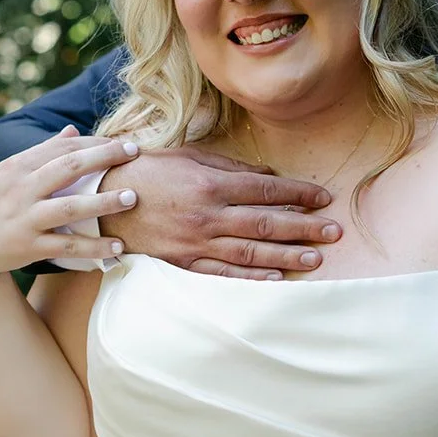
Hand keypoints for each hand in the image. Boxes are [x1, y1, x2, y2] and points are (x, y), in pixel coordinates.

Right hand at [0, 127, 139, 280]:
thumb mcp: (6, 173)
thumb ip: (41, 153)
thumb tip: (73, 130)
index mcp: (17, 167)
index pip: (61, 147)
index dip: (94, 142)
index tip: (123, 142)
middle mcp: (21, 190)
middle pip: (69, 167)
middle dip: (104, 157)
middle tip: (135, 153)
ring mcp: (26, 219)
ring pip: (71, 208)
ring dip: (104, 202)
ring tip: (132, 197)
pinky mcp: (29, 247)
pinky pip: (67, 247)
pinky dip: (93, 247)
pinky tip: (118, 246)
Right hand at [97, 146, 341, 277]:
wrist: (102, 200)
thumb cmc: (149, 171)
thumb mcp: (190, 157)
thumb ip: (231, 167)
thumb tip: (269, 175)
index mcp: (211, 185)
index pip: (267, 190)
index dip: (299, 194)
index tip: (324, 198)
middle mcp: (208, 216)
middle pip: (266, 224)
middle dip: (305, 228)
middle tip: (334, 232)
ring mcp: (196, 243)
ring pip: (250, 253)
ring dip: (287, 257)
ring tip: (316, 259)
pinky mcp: (184, 263)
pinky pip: (222, 274)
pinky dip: (250, 279)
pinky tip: (275, 279)